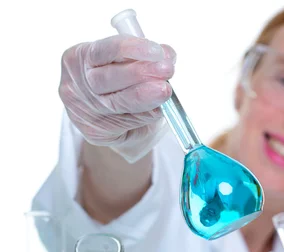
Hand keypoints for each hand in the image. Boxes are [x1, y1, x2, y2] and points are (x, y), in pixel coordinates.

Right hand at [59, 34, 175, 161]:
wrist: (112, 121)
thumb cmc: (119, 84)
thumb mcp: (127, 63)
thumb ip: (144, 57)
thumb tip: (167, 54)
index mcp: (80, 57)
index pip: (104, 50)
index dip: (132, 49)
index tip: (157, 51)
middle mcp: (77, 83)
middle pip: (108, 77)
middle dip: (141, 72)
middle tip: (167, 69)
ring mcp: (83, 110)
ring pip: (118, 102)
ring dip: (146, 95)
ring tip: (165, 89)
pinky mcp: (95, 132)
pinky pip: (126, 122)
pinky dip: (146, 114)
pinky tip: (159, 109)